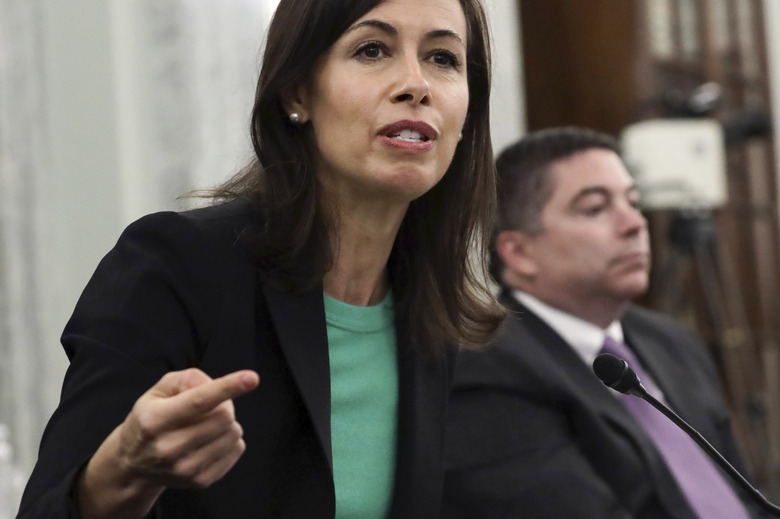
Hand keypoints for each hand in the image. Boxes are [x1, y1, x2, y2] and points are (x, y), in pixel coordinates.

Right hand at [79, 368, 259, 518]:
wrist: (133, 463)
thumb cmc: (150, 418)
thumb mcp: (158, 391)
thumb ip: (187, 379)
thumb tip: (216, 384)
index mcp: (155, 420)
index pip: (198, 401)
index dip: (227, 387)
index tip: (251, 378)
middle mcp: (167, 448)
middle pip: (224, 416)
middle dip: (226, 405)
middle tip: (212, 407)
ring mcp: (184, 469)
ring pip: (233, 434)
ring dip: (229, 423)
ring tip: (208, 425)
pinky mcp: (199, 481)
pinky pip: (236, 450)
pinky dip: (230, 440)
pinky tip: (211, 440)